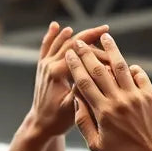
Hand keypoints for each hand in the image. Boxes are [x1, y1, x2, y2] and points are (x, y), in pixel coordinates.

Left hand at [27, 22, 113, 139]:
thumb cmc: (58, 120)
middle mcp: (48, 65)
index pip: (79, 55)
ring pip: (61, 42)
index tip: (111, 49)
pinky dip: (52, 36)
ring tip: (95, 29)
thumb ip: (81, 91)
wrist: (40, 124)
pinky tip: (56, 26)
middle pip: (71, 44)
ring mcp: (44, 65)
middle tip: (106, 30)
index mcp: (57, 73)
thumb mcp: (72, 109)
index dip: (97, 51)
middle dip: (90, 36)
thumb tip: (95, 77)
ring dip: (77, 33)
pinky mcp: (42, 67)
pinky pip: (46, 47)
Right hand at [65, 34, 151, 150]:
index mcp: (103, 112)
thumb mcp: (98, 146)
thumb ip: (84, 123)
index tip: (69, 54)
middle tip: (80, 41)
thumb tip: (76, 100)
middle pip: (99, 69)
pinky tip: (126, 63)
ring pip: (121, 66)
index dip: (75, 65)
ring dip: (111, 49)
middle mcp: (119, 100)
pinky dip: (131, 68)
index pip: (84, 82)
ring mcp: (136, 96)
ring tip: (105, 37)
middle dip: (87, 53)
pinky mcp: (151, 95)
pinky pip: (139, 74)